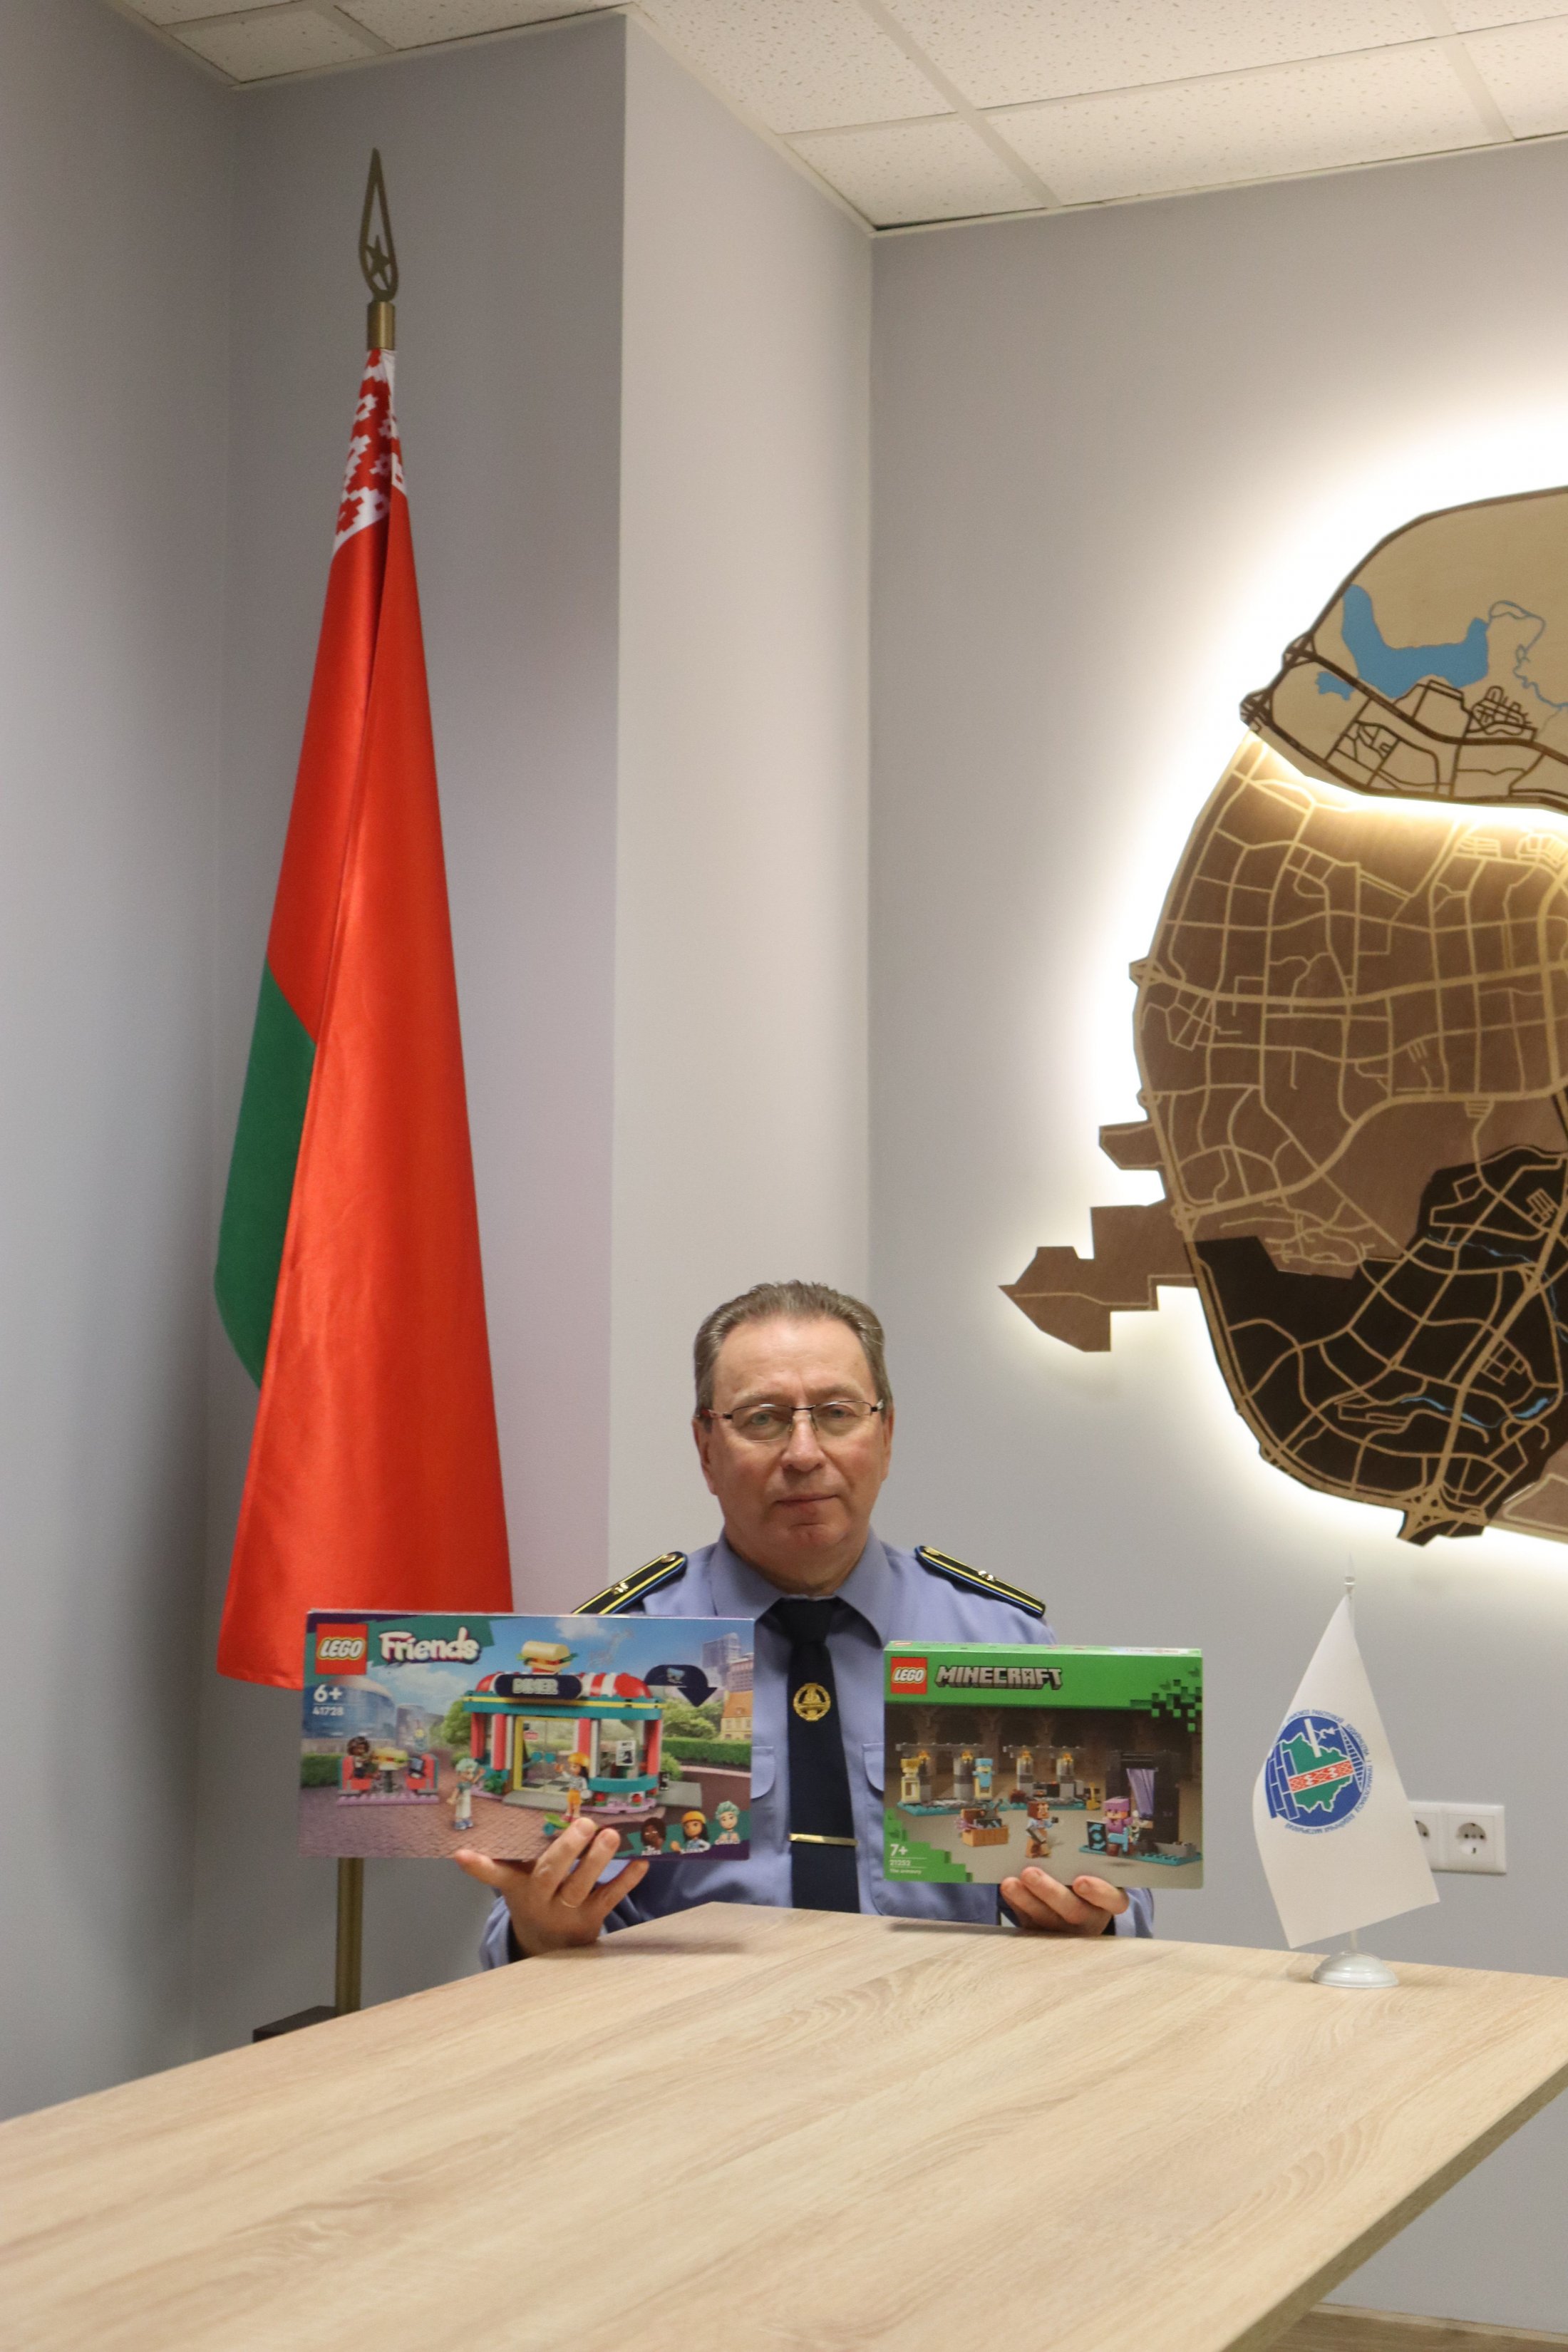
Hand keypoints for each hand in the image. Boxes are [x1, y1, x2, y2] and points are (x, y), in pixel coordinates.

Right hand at [455, 1817, 647, 1957]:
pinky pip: (609, 1899)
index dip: (479, 1866)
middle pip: (550, 1875)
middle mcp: (540, 1899)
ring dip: (598, 1861)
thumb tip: (499, 1816)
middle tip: (584, 1824)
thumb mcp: (519, 1880)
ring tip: (612, 1835)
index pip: (495, 1875)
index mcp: (518, 1886)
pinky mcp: (591, 1919)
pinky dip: (626, 1881)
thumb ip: (513, 1855)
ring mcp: (567, 1911)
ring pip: (581, 1887)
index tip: (461, 1854)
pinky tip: (641, 1861)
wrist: (551, 1949)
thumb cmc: (535, 1896)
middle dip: (566, 1850)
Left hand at [1000, 1868, 1127, 1936]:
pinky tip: (1007, 1888)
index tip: (1081, 1881)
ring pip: (1046, 1919)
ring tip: (1009, 1883)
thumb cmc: (1091, 1878)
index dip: (1099, 1892)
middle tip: (1030, 1873)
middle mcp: (1089, 1918)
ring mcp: (1065, 1929)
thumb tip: (1068, 1826)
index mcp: (1109, 1901)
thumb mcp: (1097, 1871)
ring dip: (1026, 1899)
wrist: (1079, 1908)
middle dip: (1050, 1892)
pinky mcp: (1042, 1932)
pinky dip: (1016, 1904)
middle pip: (1073, 1910)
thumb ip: (1088, 1858)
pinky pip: (1028, 1922)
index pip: (1113, 1900)